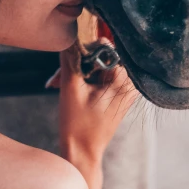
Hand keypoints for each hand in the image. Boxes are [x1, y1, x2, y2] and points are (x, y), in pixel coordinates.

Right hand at [46, 39, 138, 171]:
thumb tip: (71, 35)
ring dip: (78, 71)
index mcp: (123, 80)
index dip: (84, 49)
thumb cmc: (78, 125)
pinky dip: (84, 79)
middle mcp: (130, 83)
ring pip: (98, 65)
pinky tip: (68, 88)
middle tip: (59, 78)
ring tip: (59, 84)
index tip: (68, 62)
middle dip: (78, 62)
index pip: (106, 46)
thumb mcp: (70, 88)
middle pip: (102, 56)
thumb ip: (71, 58)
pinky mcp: (118, 94)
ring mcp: (125, 89)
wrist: (83, 153)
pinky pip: (101, 76)